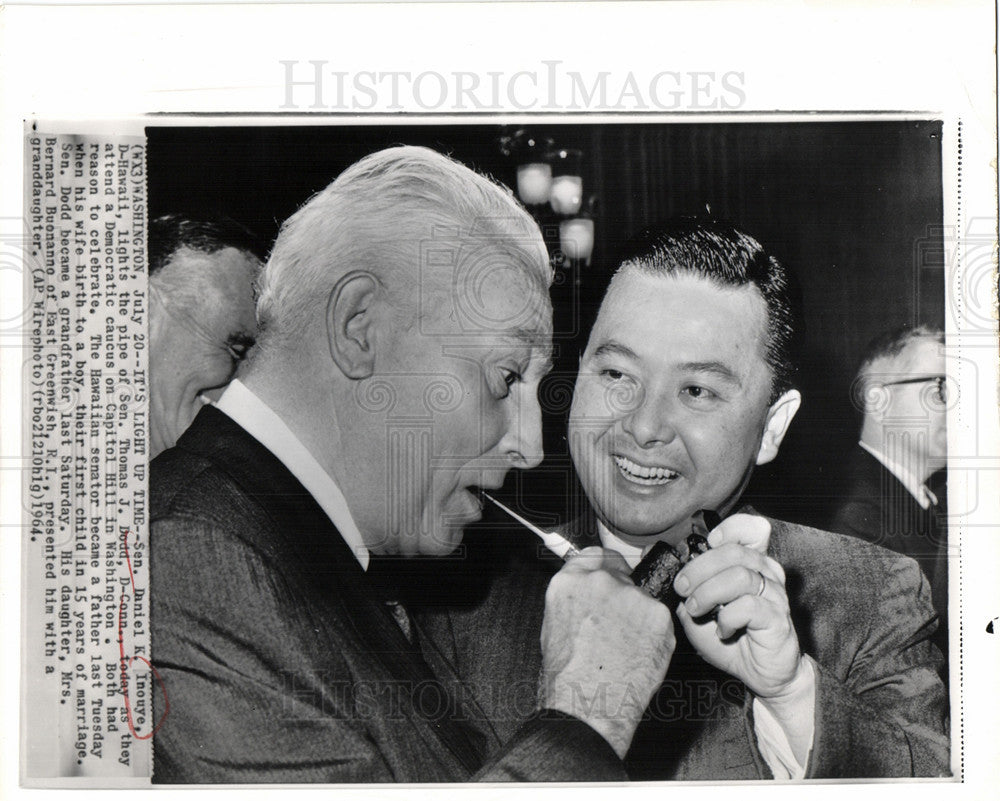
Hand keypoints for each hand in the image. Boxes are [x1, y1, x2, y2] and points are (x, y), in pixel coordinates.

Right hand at [539, 547, 674, 758]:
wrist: (589, 705)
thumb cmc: (568, 678)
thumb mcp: (554, 627)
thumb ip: (574, 600)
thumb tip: (589, 597)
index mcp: (569, 582)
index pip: (595, 555)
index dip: (606, 568)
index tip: (611, 577)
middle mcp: (600, 581)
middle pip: (622, 574)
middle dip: (624, 595)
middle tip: (620, 625)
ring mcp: (631, 595)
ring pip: (643, 598)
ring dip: (640, 617)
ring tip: (627, 648)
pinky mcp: (658, 614)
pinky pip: (660, 619)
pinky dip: (656, 635)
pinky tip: (641, 654)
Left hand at [672, 514, 804, 700]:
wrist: (759, 674)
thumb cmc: (729, 637)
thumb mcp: (697, 606)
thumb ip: (684, 583)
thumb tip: (653, 555)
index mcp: (752, 563)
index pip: (753, 529)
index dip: (730, 529)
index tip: (709, 544)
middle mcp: (768, 573)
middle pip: (733, 552)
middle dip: (699, 568)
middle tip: (682, 588)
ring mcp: (775, 595)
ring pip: (739, 576)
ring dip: (708, 593)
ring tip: (696, 610)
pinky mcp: (777, 619)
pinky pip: (748, 606)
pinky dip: (727, 618)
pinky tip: (722, 630)